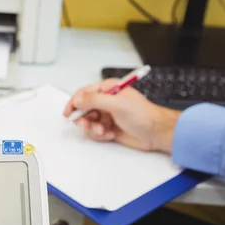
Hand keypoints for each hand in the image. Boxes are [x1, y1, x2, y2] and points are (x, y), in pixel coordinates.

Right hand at [63, 79, 180, 152]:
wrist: (155, 133)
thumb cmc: (143, 115)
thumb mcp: (117, 103)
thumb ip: (94, 100)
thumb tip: (77, 100)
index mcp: (108, 89)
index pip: (84, 93)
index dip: (74, 102)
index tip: (69, 113)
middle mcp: (106, 101)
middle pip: (83, 109)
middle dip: (84, 118)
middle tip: (88, 125)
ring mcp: (107, 115)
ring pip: (88, 122)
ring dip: (93, 128)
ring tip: (103, 131)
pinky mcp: (108, 127)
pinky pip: (95, 132)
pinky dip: (100, 135)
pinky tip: (110, 134)